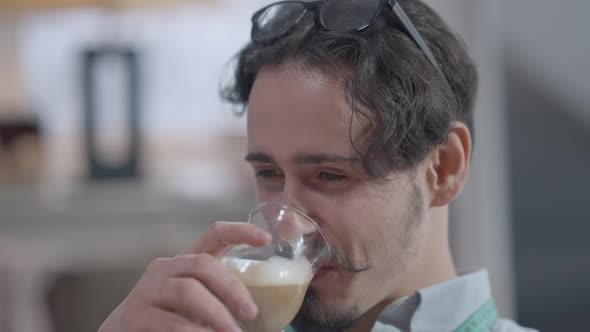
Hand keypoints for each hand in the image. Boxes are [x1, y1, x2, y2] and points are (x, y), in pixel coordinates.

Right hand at [98, 222, 271, 331]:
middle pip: (203, 263)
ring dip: (217, 314)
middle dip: (232, 288)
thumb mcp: (196, 306)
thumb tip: (257, 311)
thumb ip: (218, 300)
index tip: (267, 238)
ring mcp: (146, 291)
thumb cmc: (166, 322)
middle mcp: (164, 270)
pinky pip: (171, 321)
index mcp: (184, 264)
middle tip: (250, 313)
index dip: (240, 231)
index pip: (214, 235)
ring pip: (188, 291)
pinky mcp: (134, 315)